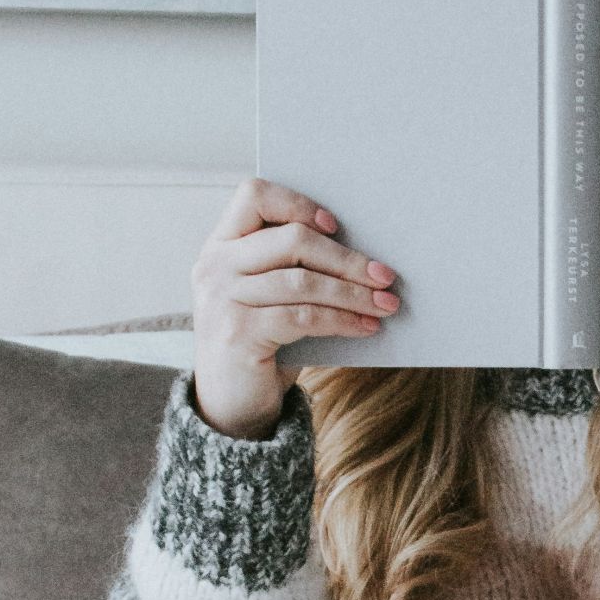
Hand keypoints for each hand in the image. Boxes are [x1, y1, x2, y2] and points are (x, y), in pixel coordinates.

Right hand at [190, 177, 401, 438]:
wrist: (230, 404)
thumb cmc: (261, 340)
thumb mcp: (268, 295)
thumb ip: (293, 267)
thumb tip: (365, 256)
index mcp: (221, 245)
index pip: (254, 195)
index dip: (298, 203)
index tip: (334, 225)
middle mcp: (214, 266)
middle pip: (292, 239)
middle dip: (347, 258)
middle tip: (385, 276)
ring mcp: (222, 300)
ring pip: (303, 281)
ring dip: (354, 293)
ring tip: (385, 305)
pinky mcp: (238, 334)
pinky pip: (304, 317)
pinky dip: (343, 320)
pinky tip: (366, 327)